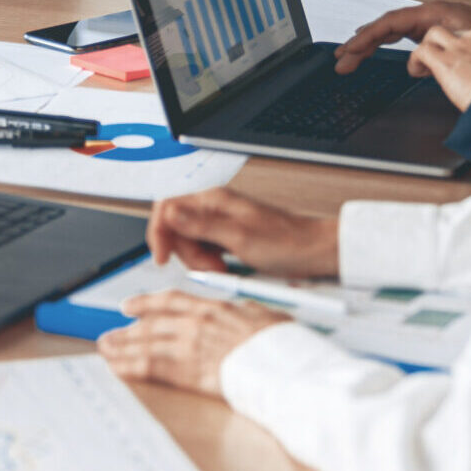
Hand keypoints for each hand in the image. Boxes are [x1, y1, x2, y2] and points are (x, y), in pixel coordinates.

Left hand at [98, 292, 281, 395]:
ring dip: (122, 347)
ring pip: (147, 344)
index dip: (147, 302)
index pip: (170, 301)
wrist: (280, 364)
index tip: (130, 305)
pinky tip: (117, 368)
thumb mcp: (263, 315)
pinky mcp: (190, 372)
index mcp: (212, 307)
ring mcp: (191, 346)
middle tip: (109, 334)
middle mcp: (196, 323)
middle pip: (153, 324)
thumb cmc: (278, 342)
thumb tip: (244, 312)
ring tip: (105, 350)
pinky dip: (131, 367)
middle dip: (128, 330)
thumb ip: (244, 313)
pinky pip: (152, 368)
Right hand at [145, 189, 338, 276]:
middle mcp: (214, 206)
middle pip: (176, 228)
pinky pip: (204, 249)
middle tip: (209, 269)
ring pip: (189, 241)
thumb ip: (201, 226)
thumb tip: (170, 214)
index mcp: (214, 200)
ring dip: (198, 261)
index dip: (159, 232)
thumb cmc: (284, 243)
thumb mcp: (239, 238)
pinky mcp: (227, 236)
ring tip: (222, 270)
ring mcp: (220, 221)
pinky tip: (224, 270)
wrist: (312, 252)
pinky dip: (209, 264)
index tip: (161, 257)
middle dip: (186, 253)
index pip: (167, 207)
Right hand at [332, 0, 470, 72]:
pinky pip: (398, 37)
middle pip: (384, 28)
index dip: (368, 36)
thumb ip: (442, 51)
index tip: (352, 50)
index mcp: (430, 14)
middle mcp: (423, 16)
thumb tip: (416, 67)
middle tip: (340, 61)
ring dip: (367, 45)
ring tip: (347, 58)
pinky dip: (381, 43)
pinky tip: (369, 50)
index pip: (390, 24)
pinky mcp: (427, 33)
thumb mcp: (467, 42)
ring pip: (388, 33)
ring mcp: (423, 24)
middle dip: (360, 44)